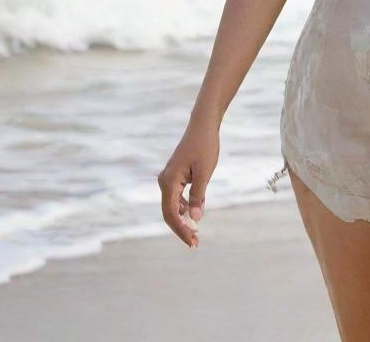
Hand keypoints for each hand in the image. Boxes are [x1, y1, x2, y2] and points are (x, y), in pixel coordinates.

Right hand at [157, 116, 219, 248]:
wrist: (203, 126)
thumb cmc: (205, 147)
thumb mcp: (204, 173)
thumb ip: (198, 196)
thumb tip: (194, 219)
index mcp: (169, 181)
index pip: (171, 213)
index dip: (181, 230)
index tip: (193, 242)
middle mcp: (164, 181)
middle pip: (169, 212)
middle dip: (181, 228)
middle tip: (195, 243)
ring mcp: (168, 178)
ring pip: (171, 206)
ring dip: (182, 220)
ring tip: (195, 233)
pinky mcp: (175, 176)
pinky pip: (175, 197)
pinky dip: (183, 208)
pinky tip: (192, 215)